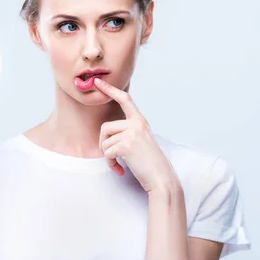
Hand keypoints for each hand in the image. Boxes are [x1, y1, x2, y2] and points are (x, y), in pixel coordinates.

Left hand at [94, 78, 180, 193]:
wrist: (161, 178)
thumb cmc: (150, 164)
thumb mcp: (141, 141)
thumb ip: (128, 133)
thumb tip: (107, 135)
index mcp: (140, 121)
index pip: (125, 100)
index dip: (110, 89)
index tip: (98, 81)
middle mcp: (137, 124)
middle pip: (105, 127)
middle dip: (103, 144)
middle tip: (111, 156)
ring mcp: (132, 133)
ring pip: (104, 142)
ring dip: (108, 157)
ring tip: (118, 165)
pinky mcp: (126, 145)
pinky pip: (107, 153)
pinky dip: (110, 164)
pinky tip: (120, 170)